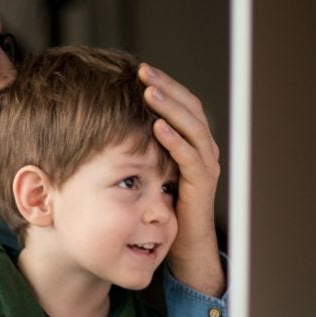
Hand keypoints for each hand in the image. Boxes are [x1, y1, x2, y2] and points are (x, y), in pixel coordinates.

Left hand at [139, 64, 225, 296]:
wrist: (183, 247)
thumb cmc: (162, 209)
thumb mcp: (149, 169)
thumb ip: (141, 146)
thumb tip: (109, 122)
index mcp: (191, 141)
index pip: (182, 102)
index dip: (164, 84)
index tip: (139, 69)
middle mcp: (203, 148)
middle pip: (191, 107)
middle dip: (167, 87)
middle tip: (143, 71)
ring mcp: (206, 165)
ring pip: (193, 127)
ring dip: (170, 107)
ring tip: (149, 92)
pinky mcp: (202, 185)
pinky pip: (191, 158)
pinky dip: (175, 140)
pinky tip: (157, 127)